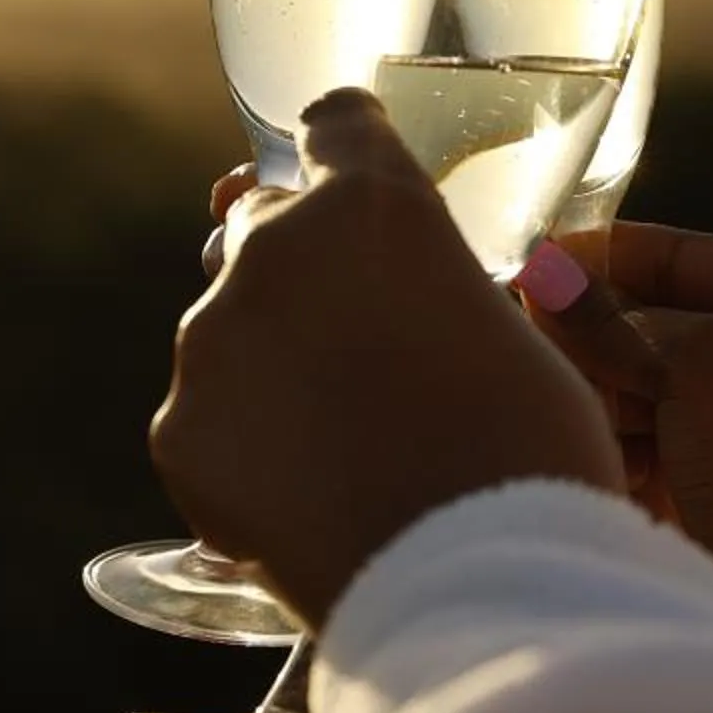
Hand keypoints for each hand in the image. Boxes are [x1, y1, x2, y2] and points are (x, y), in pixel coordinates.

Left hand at [151, 92, 625, 628]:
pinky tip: (312, 498)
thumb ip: (442, 293)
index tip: (352, 174)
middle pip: (265, 227)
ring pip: (231, 332)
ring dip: (275, 367)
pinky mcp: (178, 432)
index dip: (347, 151)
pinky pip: (208, 421)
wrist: (480, 588)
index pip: (334, 124)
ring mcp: (213, 341)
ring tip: (348, 449)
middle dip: (306, 273)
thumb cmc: (534, 458)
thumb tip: (411, 311)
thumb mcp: (516, 337)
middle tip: (363, 349)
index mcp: (378, 207)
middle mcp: (277, 250)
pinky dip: (246, 449)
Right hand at [525, 223, 712, 668]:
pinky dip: (617, 439)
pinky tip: (586, 445)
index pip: (691, 256)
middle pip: (665, 318)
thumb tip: (543, 277)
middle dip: (598, 334)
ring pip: (650, 381)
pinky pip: (655, 437)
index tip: (532, 260)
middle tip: (524, 329)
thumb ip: (617, 320)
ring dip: (602, 390)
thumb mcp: (695, 366)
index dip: (608, 256)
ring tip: (557, 396)